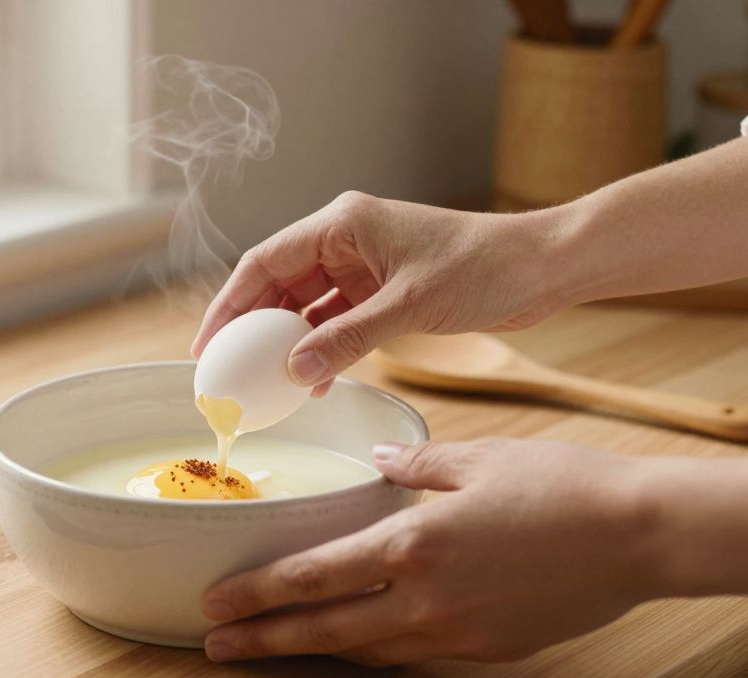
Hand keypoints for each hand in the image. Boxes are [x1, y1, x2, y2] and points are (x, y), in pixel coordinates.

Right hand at [190, 192, 566, 392]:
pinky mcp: (383, 290)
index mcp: (341, 223)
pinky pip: (336, 320)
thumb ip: (349, 339)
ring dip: (286, 342)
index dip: (228, 305)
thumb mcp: (408, 307)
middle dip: (250, 328)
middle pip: (277, 284)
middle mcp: (345, 239)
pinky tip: (313, 381)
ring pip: (305, 305)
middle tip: (226, 372)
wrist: (541, 268)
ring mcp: (363, 265)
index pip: (264, 262)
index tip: (207, 346)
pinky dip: (322, 348)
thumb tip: (295, 372)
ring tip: (264, 384)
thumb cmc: (482, 268)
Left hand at [200, 438, 658, 665]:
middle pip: (325, 629)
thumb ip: (413, 465)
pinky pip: (415, 651)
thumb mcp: (477, 457)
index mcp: (413, 543)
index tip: (218, 603)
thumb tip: (375, 466)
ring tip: (276, 644)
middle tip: (217, 646)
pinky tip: (361, 636)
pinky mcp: (488, 647)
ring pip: (367, 649)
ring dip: (317, 647)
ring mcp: (458, 632)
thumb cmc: (562, 485)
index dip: (258, 593)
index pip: (313, 577)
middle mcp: (426, 598)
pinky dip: (378, 645)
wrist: (640, 535)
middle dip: (265, 640)